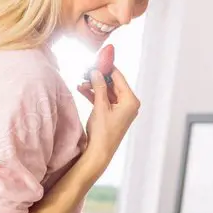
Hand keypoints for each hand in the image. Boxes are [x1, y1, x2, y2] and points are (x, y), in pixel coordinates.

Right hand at [79, 64, 138, 179]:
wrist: (99, 153)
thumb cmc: (103, 132)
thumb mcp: (100, 106)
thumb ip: (99, 86)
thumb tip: (96, 71)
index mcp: (131, 100)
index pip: (119, 77)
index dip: (107, 67)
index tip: (96, 60)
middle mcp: (129, 104)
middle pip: (113, 84)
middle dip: (98, 78)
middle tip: (85, 72)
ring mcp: (122, 109)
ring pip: (107, 92)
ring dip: (94, 87)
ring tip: (80, 83)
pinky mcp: (114, 114)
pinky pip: (105, 100)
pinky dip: (95, 95)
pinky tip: (82, 90)